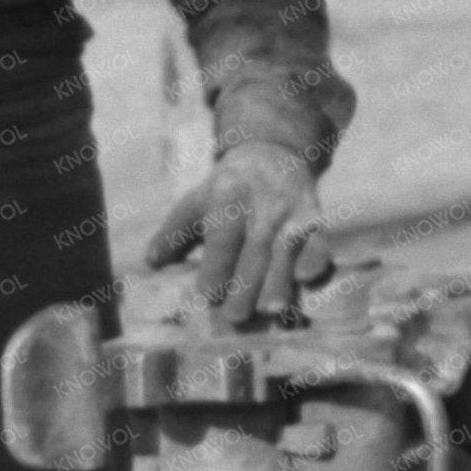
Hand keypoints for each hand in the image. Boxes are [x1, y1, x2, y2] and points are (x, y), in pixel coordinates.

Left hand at [144, 138, 332, 327]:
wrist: (273, 153)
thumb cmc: (226, 190)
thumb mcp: (196, 202)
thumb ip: (173, 233)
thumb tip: (151, 262)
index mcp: (227, 198)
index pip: (222, 236)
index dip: (216, 266)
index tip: (208, 296)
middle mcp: (261, 204)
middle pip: (255, 248)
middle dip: (247, 284)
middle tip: (236, 317)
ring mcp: (291, 211)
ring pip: (288, 249)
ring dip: (281, 280)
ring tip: (273, 309)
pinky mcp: (315, 219)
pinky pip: (319, 241)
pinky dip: (316, 259)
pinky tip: (309, 279)